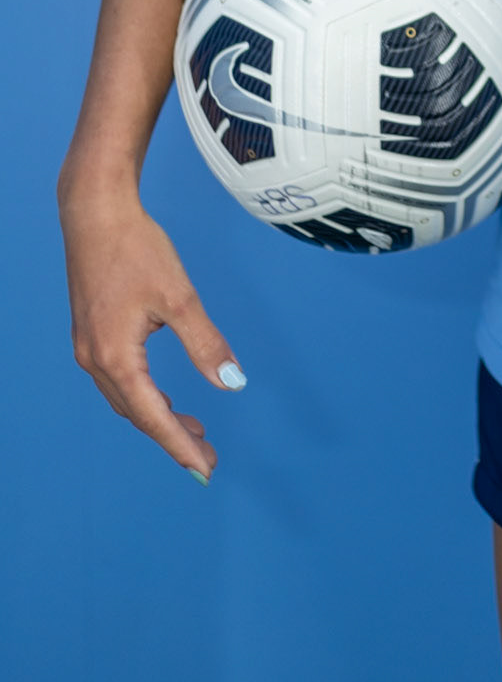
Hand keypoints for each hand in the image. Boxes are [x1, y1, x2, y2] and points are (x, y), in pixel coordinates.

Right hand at [58, 179, 244, 481]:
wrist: (95, 212)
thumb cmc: (136, 248)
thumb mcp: (179, 297)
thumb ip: (205, 343)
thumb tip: (232, 383)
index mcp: (116, 357)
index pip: (153, 416)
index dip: (180, 445)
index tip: (206, 469)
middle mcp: (94, 359)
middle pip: (137, 414)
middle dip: (172, 437)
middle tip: (207, 456)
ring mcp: (88, 347)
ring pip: (126, 398)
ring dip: (159, 417)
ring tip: (195, 430)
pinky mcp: (90, 332)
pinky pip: (118, 379)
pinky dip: (143, 395)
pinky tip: (165, 395)